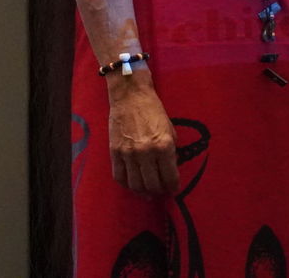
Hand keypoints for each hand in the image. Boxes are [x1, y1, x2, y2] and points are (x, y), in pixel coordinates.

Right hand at [107, 74, 178, 195]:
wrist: (130, 95)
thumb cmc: (153, 109)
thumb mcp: (170, 129)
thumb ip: (171, 151)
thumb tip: (170, 169)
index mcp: (164, 146)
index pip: (170, 177)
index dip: (173, 187)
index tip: (174, 189)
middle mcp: (146, 153)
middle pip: (152, 184)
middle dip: (159, 191)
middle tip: (161, 190)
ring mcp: (128, 154)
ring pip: (135, 184)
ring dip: (143, 192)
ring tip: (148, 192)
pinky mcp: (115, 152)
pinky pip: (119, 176)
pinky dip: (126, 185)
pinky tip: (132, 185)